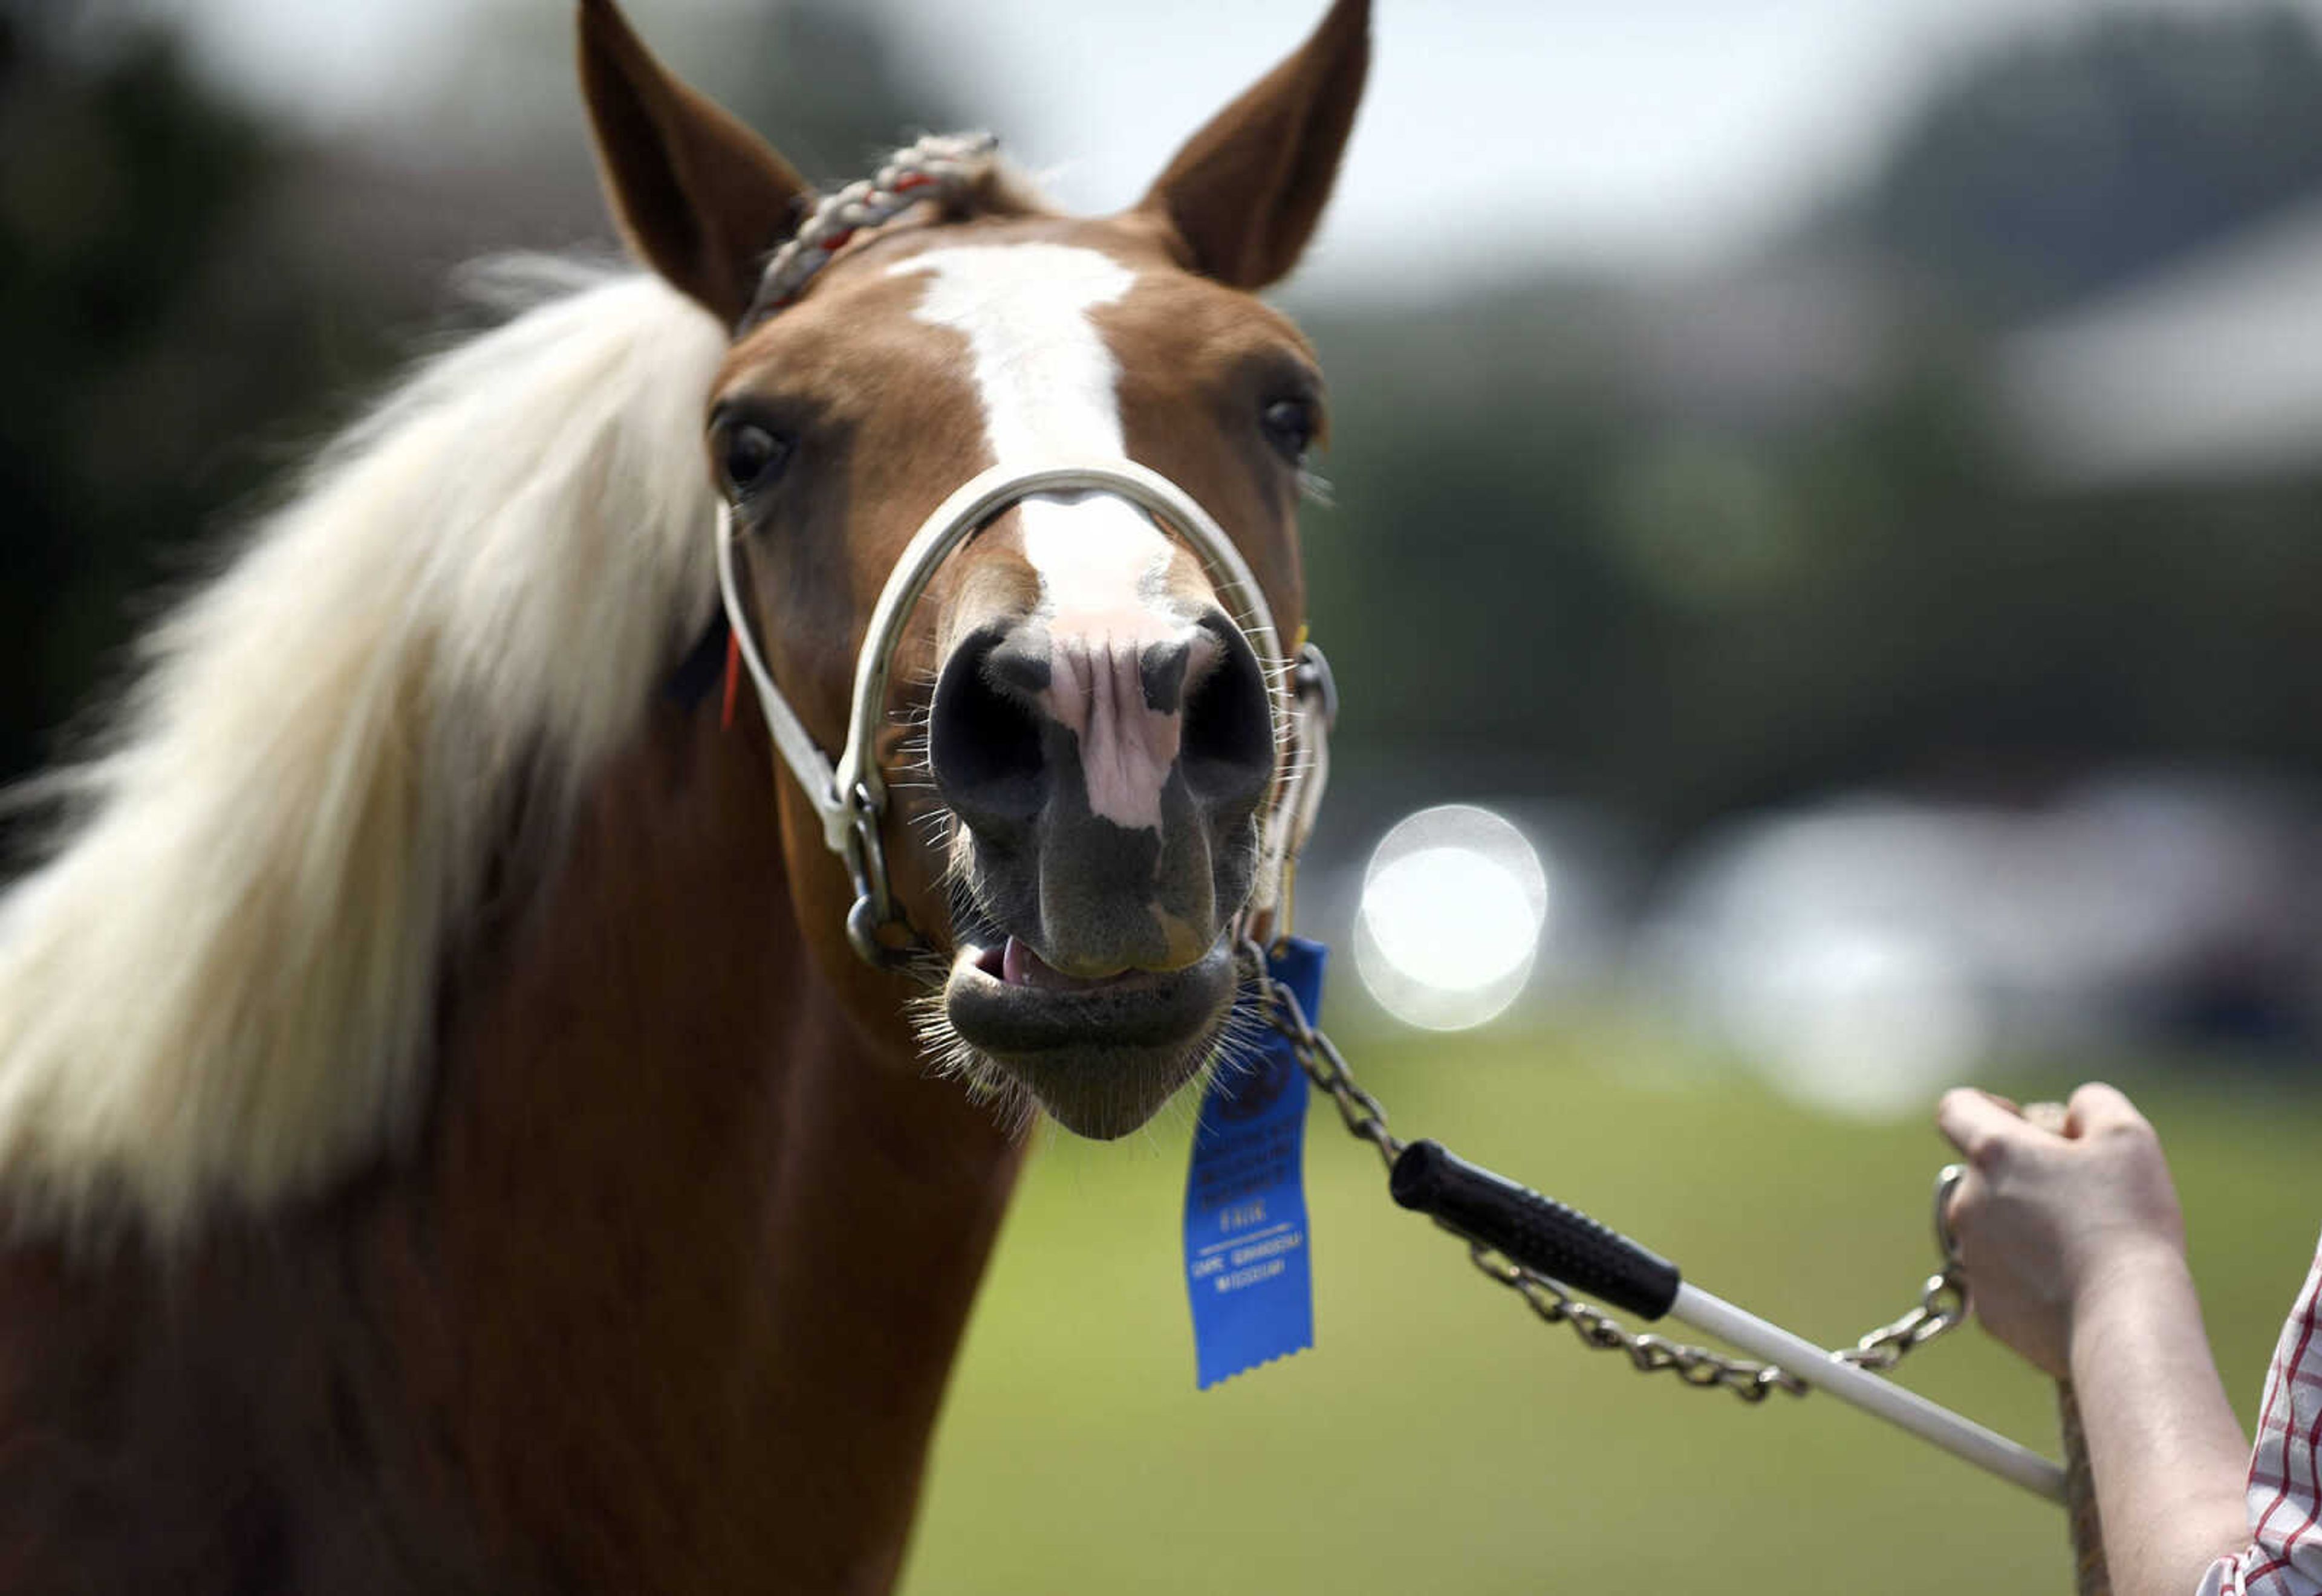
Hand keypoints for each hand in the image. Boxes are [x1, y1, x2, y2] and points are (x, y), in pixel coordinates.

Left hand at [1935, 1083, 2188, 1379]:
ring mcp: (1973, 1259)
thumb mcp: (2128, 1137)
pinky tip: (2077, 1287)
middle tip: (2081, 1194)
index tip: (2025, 1125)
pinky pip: (2006, 1280)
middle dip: (2023, 1175)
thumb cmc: (2127, 1221)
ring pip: (1993, 1229)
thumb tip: (2072, 1111)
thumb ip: (2093, 1105)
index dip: (1988, 1108)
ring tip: (2085, 1245)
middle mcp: (1968, 1204)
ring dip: (2026, 1226)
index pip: (1957, 1110)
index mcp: (1994, 1154)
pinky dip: (2033, 1277)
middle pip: (1983, 1174)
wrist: (2125, 1321)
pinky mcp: (1987, 1309)